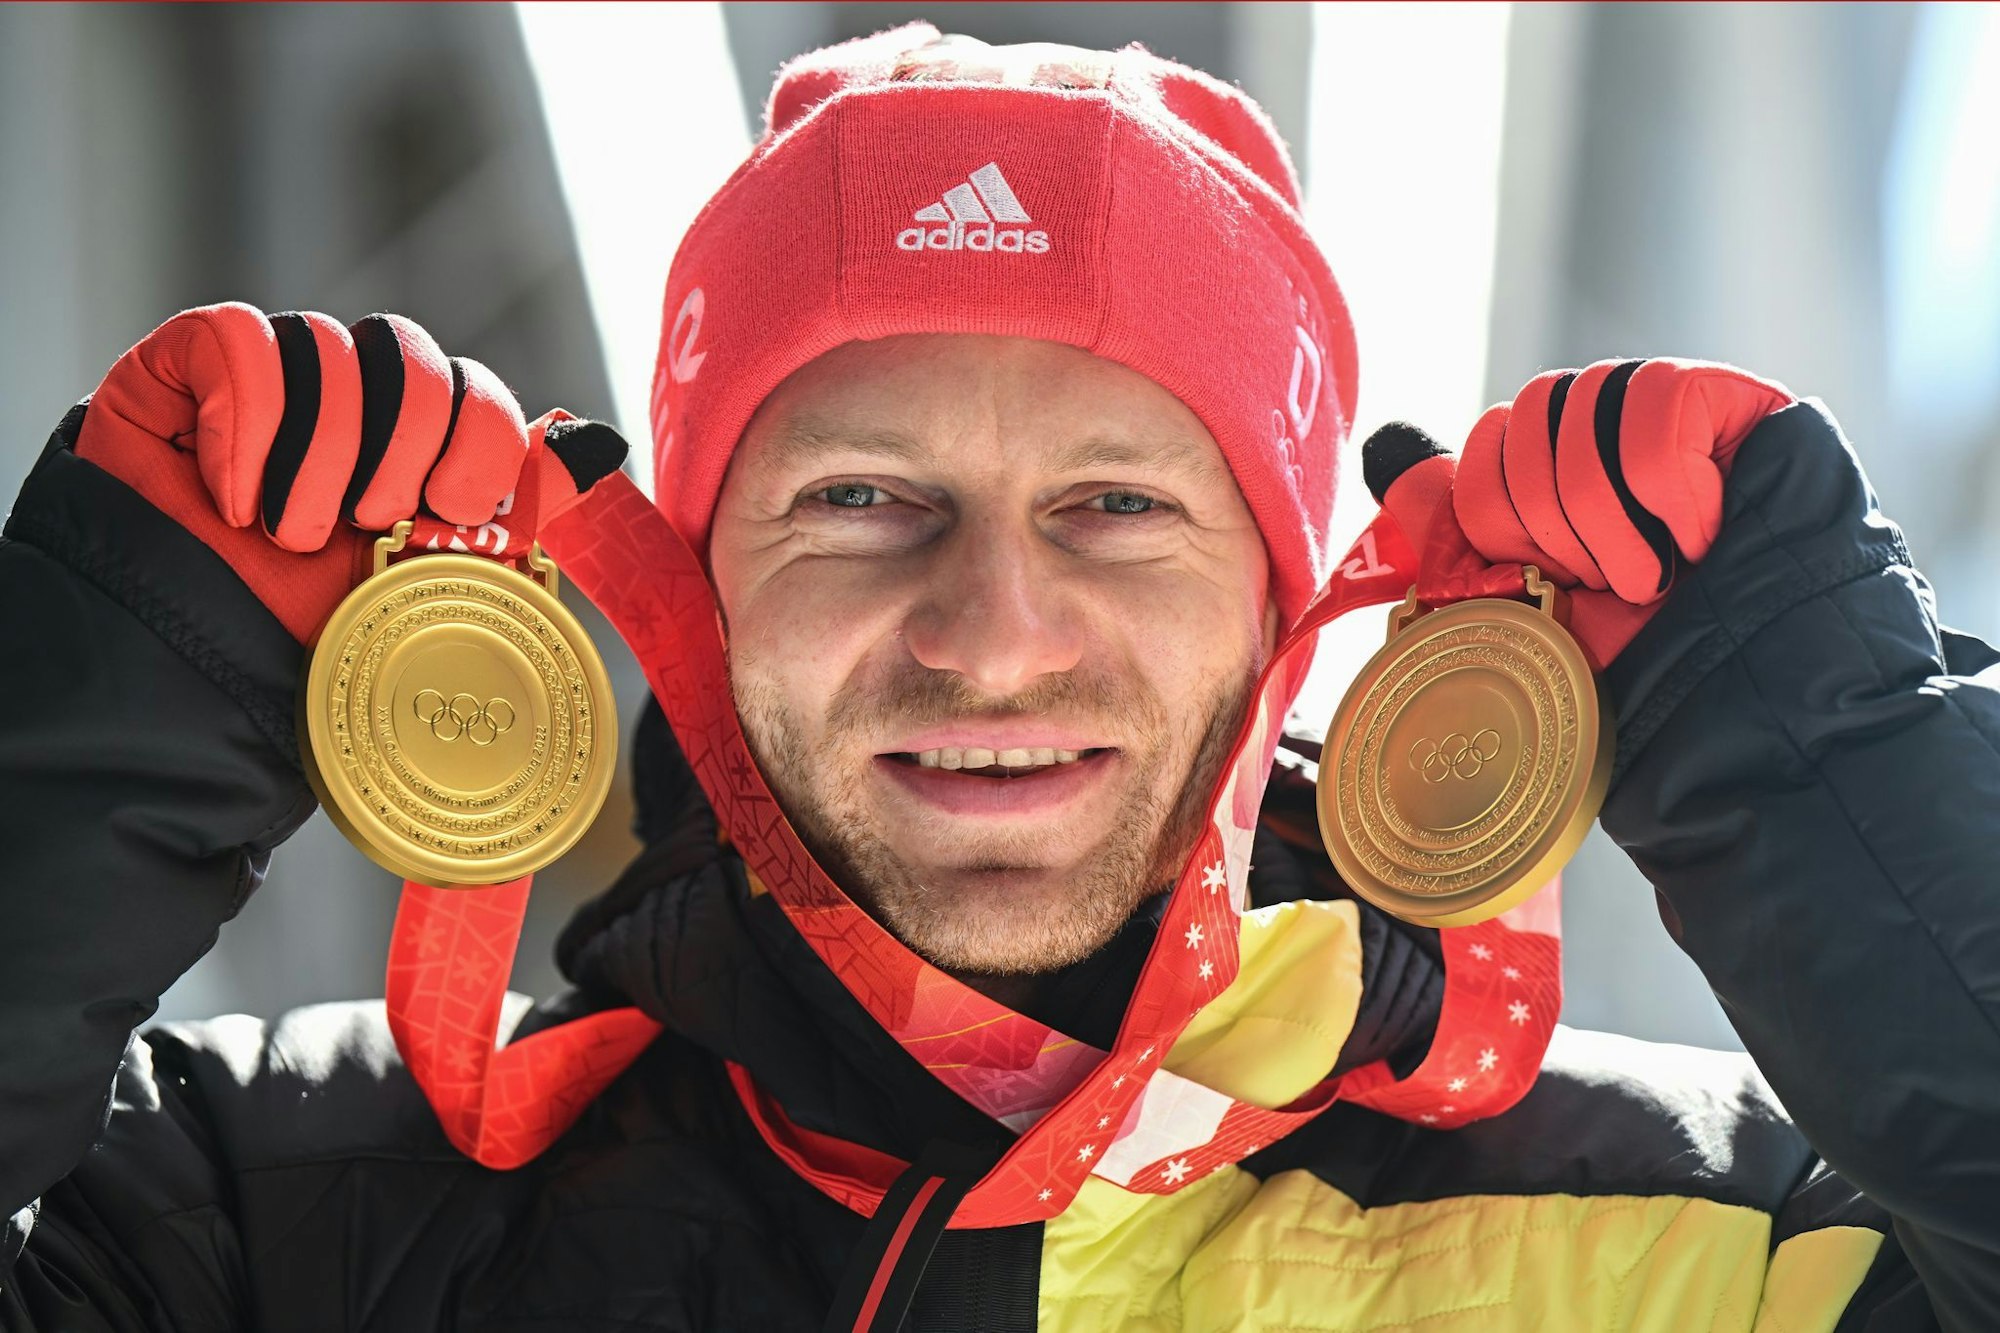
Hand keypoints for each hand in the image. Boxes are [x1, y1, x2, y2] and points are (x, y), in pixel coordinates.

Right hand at [73, 302, 624, 641]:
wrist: (188, 678)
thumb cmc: (308, 641)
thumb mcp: (433, 583)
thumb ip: (514, 510)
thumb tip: (598, 445)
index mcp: (415, 440)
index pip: (472, 385)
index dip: (478, 436)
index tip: (452, 509)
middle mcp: (346, 396)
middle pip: (409, 349)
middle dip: (404, 445)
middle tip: (367, 526)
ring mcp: (266, 376)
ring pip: (327, 344)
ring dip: (321, 457)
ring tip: (291, 532)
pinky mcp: (181, 366)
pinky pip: (238, 341)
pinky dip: (245, 429)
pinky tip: (234, 499)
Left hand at [1365, 358, 1793, 666]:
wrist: (1742, 698)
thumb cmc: (1633, 660)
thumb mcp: (1521, 603)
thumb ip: (1456, 527)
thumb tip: (1388, 454)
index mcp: (1548, 460)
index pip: (1483, 441)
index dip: (1502, 522)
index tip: (1550, 583)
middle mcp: (1600, 420)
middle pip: (1522, 418)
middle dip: (1552, 527)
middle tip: (1607, 585)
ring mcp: (1664, 403)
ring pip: (1579, 416)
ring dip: (1609, 527)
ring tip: (1656, 577)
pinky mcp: (1730, 398)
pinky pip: (1655, 411)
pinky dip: (1669, 500)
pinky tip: (1700, 541)